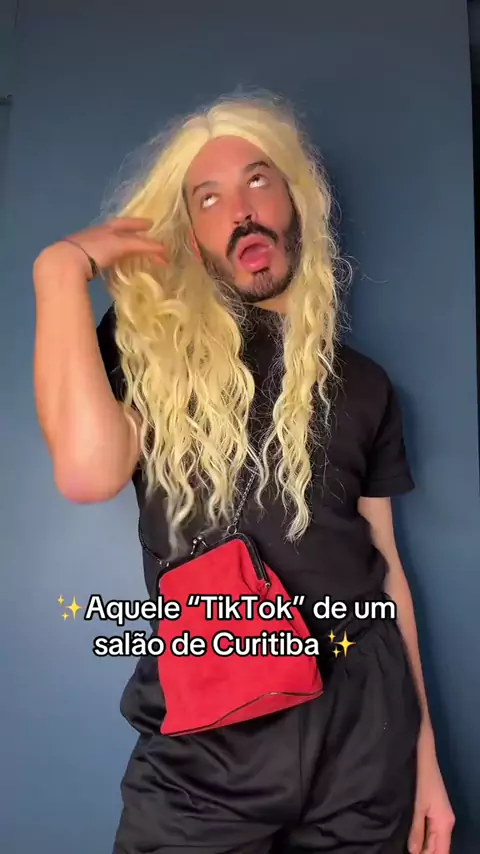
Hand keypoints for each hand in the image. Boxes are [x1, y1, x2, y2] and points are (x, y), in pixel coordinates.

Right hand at [34, 217, 166, 279]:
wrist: (63, 261)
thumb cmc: (62, 265)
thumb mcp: (71, 264)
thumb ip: (76, 269)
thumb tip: (72, 282)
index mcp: (86, 236)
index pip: (103, 230)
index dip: (114, 230)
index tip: (123, 230)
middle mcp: (99, 232)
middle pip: (122, 226)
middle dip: (135, 225)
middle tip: (148, 225)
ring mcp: (111, 238)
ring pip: (135, 239)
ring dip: (149, 244)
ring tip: (162, 248)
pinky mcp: (122, 246)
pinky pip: (142, 246)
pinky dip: (153, 250)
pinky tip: (164, 254)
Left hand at [408, 726, 454, 853]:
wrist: (425, 755)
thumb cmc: (422, 779)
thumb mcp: (417, 806)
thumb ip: (416, 830)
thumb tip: (414, 853)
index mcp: (444, 824)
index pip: (441, 852)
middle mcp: (446, 822)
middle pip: (439, 848)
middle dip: (425, 853)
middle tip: (406, 853)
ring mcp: (441, 816)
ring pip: (435, 840)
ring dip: (424, 846)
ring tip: (406, 849)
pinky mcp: (435, 809)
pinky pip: (432, 830)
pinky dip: (423, 837)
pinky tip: (411, 839)